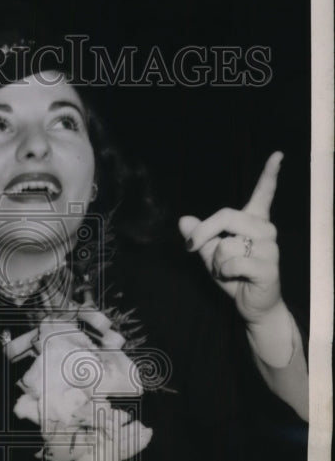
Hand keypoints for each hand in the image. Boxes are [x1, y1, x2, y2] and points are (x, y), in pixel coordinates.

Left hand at [178, 151, 284, 326]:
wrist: (251, 305)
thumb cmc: (233, 276)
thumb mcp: (211, 254)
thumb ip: (200, 236)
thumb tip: (183, 220)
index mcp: (254, 222)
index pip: (263, 194)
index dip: (270, 174)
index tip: (277, 155)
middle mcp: (265, 230)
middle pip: (226, 215)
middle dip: (202, 233)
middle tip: (192, 247)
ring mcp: (270, 248)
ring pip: (226, 244)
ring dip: (216, 262)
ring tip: (228, 271)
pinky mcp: (269, 267)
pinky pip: (233, 262)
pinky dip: (224, 272)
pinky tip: (234, 278)